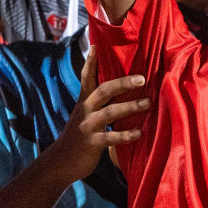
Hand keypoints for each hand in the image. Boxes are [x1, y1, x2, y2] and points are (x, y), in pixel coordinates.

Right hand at [46, 51, 147, 184]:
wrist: (59, 163)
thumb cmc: (80, 135)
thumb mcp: (85, 115)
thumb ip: (98, 102)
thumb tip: (120, 86)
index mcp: (84, 101)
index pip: (86, 77)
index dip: (91, 62)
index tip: (96, 45)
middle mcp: (85, 110)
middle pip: (103, 91)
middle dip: (122, 83)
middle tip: (142, 78)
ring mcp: (88, 126)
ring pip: (109, 112)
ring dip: (130, 107)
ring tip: (147, 103)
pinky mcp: (91, 143)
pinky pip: (110, 138)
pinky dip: (125, 135)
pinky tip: (139, 133)